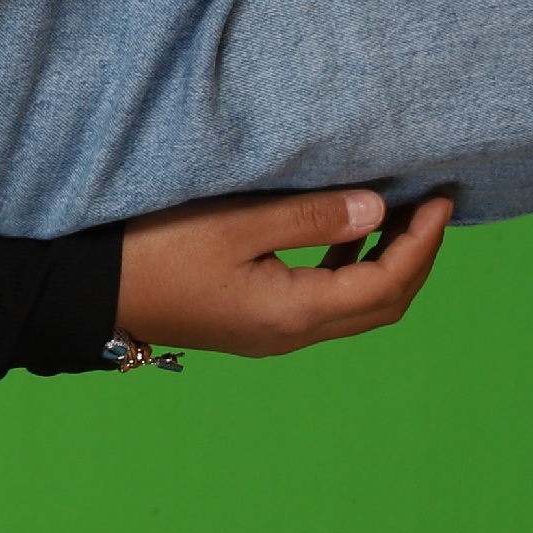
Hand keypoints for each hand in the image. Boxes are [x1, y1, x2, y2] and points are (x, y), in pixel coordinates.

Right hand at [114, 186, 453, 358]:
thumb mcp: (233, 225)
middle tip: (432, 206)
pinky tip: (343, 234)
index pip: (386, 283)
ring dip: (387, 264)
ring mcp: (274, 334)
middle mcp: (293, 333)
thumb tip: (377, 210)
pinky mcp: (256, 325)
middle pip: (383, 305)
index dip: (423, 242)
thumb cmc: (154, 253)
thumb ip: (309, 217)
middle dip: (417, 256)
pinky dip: (350, 269)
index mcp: (295, 311)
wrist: (91, 293)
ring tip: (398, 215)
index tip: (441, 198)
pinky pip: (326, 303)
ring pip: (357, 307)